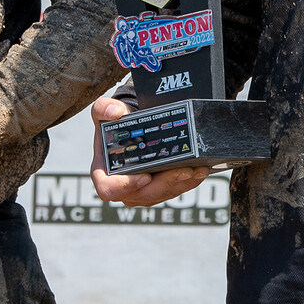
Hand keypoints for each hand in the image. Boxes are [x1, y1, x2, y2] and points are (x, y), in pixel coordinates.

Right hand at [88, 94, 211, 207]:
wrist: (131, 126)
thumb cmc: (116, 124)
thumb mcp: (106, 111)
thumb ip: (104, 108)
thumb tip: (114, 112)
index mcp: (104, 172)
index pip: (108, 189)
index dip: (125, 186)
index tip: (145, 176)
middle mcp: (121, 186)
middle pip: (142, 194)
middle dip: (165, 183)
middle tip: (183, 170)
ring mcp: (140, 190)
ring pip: (160, 194)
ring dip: (180, 183)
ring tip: (195, 169)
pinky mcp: (156, 190)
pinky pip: (172, 191)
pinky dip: (187, 182)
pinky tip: (199, 171)